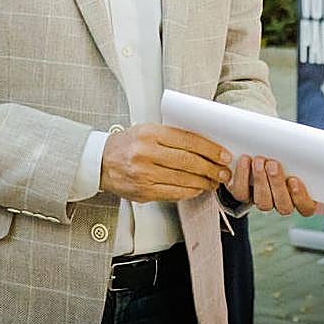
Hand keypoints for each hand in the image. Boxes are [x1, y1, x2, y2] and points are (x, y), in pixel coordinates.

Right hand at [100, 124, 231, 201]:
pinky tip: (198, 188)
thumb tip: (204, 146)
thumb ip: (172, 136)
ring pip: (183, 179)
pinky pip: (174, 193)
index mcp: (149, 133)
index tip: (223, 154)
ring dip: (204, 182)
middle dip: (211, 167)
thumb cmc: (127, 144)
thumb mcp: (147, 130)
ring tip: (214, 181)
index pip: (187, 140)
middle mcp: (145, 153)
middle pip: (188, 161)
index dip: (209, 149)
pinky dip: (190, 191)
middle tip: (223, 171)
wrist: (100, 162)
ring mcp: (144, 174)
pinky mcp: (143, 192)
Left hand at [226, 155, 316, 216]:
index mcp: (301, 196)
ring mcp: (263, 200)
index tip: (294, 180)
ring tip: (258, 161)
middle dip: (277, 184)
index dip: (301, 197)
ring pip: (263, 202)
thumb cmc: (285, 151)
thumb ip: (306, 153)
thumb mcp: (299, 152)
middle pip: (283, 205)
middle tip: (272, 164)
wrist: (258, 149)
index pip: (306, 207)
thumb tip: (314, 145)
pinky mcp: (243, 193)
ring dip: (260, 180)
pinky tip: (244, 160)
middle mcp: (282, 202)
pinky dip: (241, 176)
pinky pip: (241, 193)